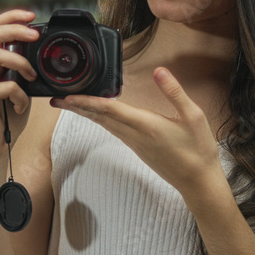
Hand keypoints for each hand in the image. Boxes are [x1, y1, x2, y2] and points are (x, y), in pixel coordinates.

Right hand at [0, 9, 39, 163]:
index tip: (31, 15)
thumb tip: (46, 52)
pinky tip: (23, 104)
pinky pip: (4, 86)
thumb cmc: (9, 113)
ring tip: (31, 76)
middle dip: (14, 29)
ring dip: (20, 62)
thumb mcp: (21, 84)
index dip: (10, 16)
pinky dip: (20, 94)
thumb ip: (26, 67)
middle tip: (35, 35)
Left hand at [51, 67, 226, 196]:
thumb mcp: (193, 116)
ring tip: (71, 104)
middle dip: (77, 107)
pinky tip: (98, 115)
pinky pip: (114, 131)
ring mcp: (135, 144)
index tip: (67, 96)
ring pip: (105, 125)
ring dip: (86, 114)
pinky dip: (101, 120)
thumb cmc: (198, 150)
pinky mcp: (138, 149)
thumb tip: (159, 71)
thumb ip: (174, 92)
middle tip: (56, 99)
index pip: (109, 110)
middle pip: (99, 118)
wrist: (198, 182)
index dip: (86, 101)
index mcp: (146, 125)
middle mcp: (135, 136)